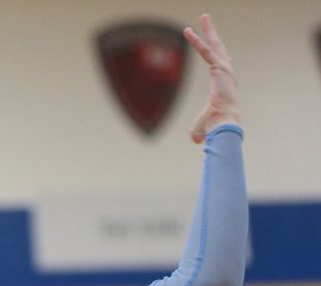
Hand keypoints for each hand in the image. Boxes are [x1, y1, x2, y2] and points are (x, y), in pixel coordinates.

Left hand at [183, 14, 239, 143]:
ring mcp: (225, 70)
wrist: (224, 124)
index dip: (215, 54)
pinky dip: (197, 41)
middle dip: (213, 34)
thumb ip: (197, 131)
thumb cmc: (215, 127)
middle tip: (207, 20)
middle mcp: (226, 74)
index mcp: (223, 84)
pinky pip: (206, 52)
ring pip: (214, 46)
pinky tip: (188, 31)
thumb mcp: (202, 127)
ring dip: (209, 30)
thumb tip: (196, 141)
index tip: (213, 45)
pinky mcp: (220, 69)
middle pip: (219, 49)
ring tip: (204, 15)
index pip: (218, 64)